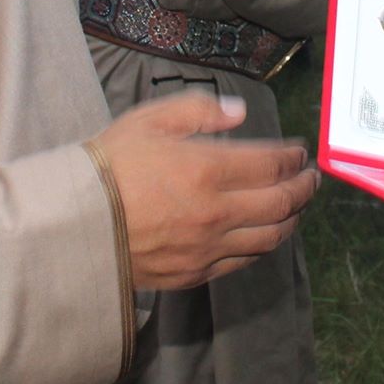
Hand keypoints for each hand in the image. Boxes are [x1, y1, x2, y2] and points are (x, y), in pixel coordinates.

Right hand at [92, 92, 318, 289]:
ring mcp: (206, 248)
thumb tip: (240, 112)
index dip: (293, 158)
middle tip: (311, 178)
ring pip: (269, 238)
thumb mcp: (150, 121)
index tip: (300, 151)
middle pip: (280, 203)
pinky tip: (264, 233)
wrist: (72, 225)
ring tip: (296, 206)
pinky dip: (263, 246)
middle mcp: (214, 213)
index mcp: (205, 170)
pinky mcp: (194, 273)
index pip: (272, 166)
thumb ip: (200, 111)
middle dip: (304, 188)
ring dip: (291, 219)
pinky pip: (243, 262)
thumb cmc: (108, 167)